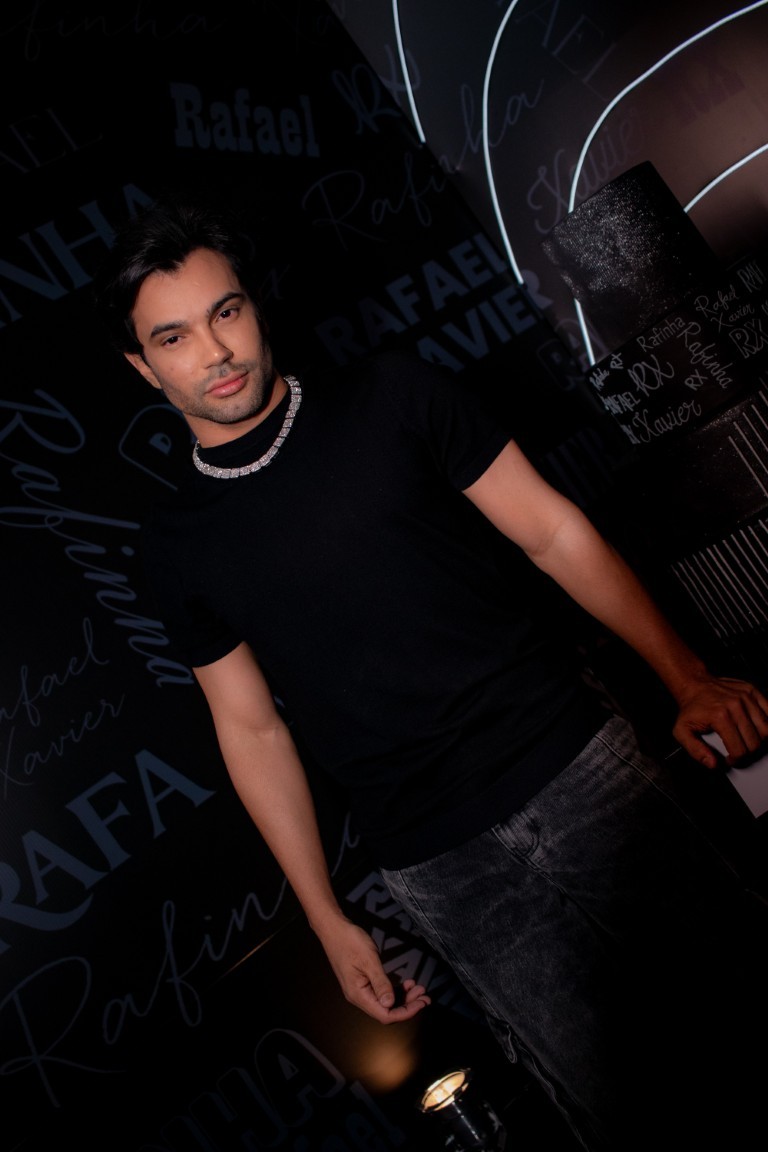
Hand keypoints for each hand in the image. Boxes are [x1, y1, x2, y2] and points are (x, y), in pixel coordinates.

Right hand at [315, 915, 430, 1023]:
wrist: (333, 929)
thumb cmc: (349, 941)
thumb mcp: (369, 960)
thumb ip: (381, 983)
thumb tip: (390, 1003)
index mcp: (358, 995)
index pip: (385, 1014)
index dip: (405, 1012)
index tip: (422, 1003)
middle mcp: (358, 996)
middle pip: (386, 1010)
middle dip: (408, 1005)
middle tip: (425, 996)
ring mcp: (360, 989)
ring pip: (385, 1002)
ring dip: (403, 997)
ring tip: (418, 988)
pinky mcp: (362, 982)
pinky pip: (380, 992)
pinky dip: (395, 990)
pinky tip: (406, 983)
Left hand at [672, 674, 767, 767]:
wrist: (694, 685)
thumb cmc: (691, 708)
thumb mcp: (682, 731)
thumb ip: (695, 751)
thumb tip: (712, 763)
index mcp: (720, 716)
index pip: (739, 750)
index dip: (736, 760)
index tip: (730, 759)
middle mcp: (735, 706)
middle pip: (754, 742)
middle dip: (748, 753)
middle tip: (739, 752)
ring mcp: (746, 697)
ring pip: (766, 730)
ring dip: (758, 740)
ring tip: (747, 741)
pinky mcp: (752, 691)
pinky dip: (766, 724)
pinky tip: (756, 728)